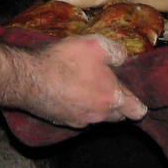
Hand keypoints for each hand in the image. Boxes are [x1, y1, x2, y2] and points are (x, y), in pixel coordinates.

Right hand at [20, 35, 148, 128]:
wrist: (28, 78)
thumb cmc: (64, 61)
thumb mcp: (96, 45)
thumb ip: (116, 53)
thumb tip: (124, 58)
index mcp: (113, 99)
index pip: (136, 110)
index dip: (139, 103)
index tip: (136, 97)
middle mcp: (99, 115)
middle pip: (117, 116)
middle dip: (118, 104)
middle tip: (110, 87)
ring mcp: (79, 121)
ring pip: (97, 117)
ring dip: (97, 106)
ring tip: (86, 88)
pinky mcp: (62, 122)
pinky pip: (78, 117)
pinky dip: (78, 108)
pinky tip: (68, 93)